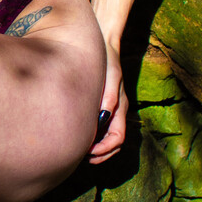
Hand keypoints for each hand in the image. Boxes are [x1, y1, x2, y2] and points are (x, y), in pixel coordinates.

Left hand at [88, 42, 125, 163]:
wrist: (104, 43)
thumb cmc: (108, 60)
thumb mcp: (111, 77)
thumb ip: (109, 96)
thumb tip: (104, 117)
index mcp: (120, 107)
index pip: (117, 138)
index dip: (104, 150)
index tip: (89, 153)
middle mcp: (117, 111)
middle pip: (114, 143)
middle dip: (101, 154)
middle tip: (84, 158)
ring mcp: (111, 109)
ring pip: (109, 138)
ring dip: (98, 149)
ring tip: (82, 152)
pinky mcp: (103, 104)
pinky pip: (102, 128)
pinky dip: (95, 138)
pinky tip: (81, 136)